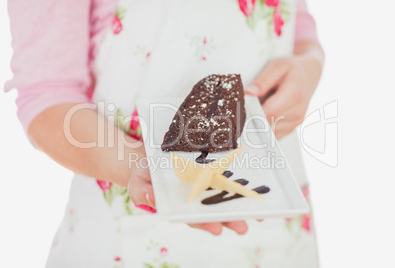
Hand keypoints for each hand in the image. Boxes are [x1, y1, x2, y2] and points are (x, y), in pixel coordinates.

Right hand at [128, 152, 247, 234]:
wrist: (153, 156)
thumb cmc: (145, 173)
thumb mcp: (138, 181)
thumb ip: (141, 192)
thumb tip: (150, 198)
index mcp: (180, 206)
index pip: (193, 218)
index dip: (205, 223)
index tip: (216, 229)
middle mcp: (197, 199)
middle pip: (215, 211)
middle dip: (230, 220)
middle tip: (242, 228)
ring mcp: (207, 186)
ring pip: (225, 198)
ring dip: (240, 207)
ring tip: (256, 215)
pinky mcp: (214, 172)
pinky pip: (229, 178)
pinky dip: (241, 184)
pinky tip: (255, 188)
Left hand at [246, 47, 322, 139]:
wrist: (310, 75)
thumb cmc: (292, 70)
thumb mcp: (277, 66)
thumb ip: (262, 81)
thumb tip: (248, 93)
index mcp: (294, 95)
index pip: (268, 112)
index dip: (252, 111)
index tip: (242, 106)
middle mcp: (297, 112)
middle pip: (267, 123)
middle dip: (253, 117)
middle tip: (246, 107)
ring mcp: (296, 122)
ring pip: (269, 131)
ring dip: (259, 123)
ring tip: (258, 108)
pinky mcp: (292, 128)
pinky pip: (273, 135)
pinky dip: (264, 128)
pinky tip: (263, 116)